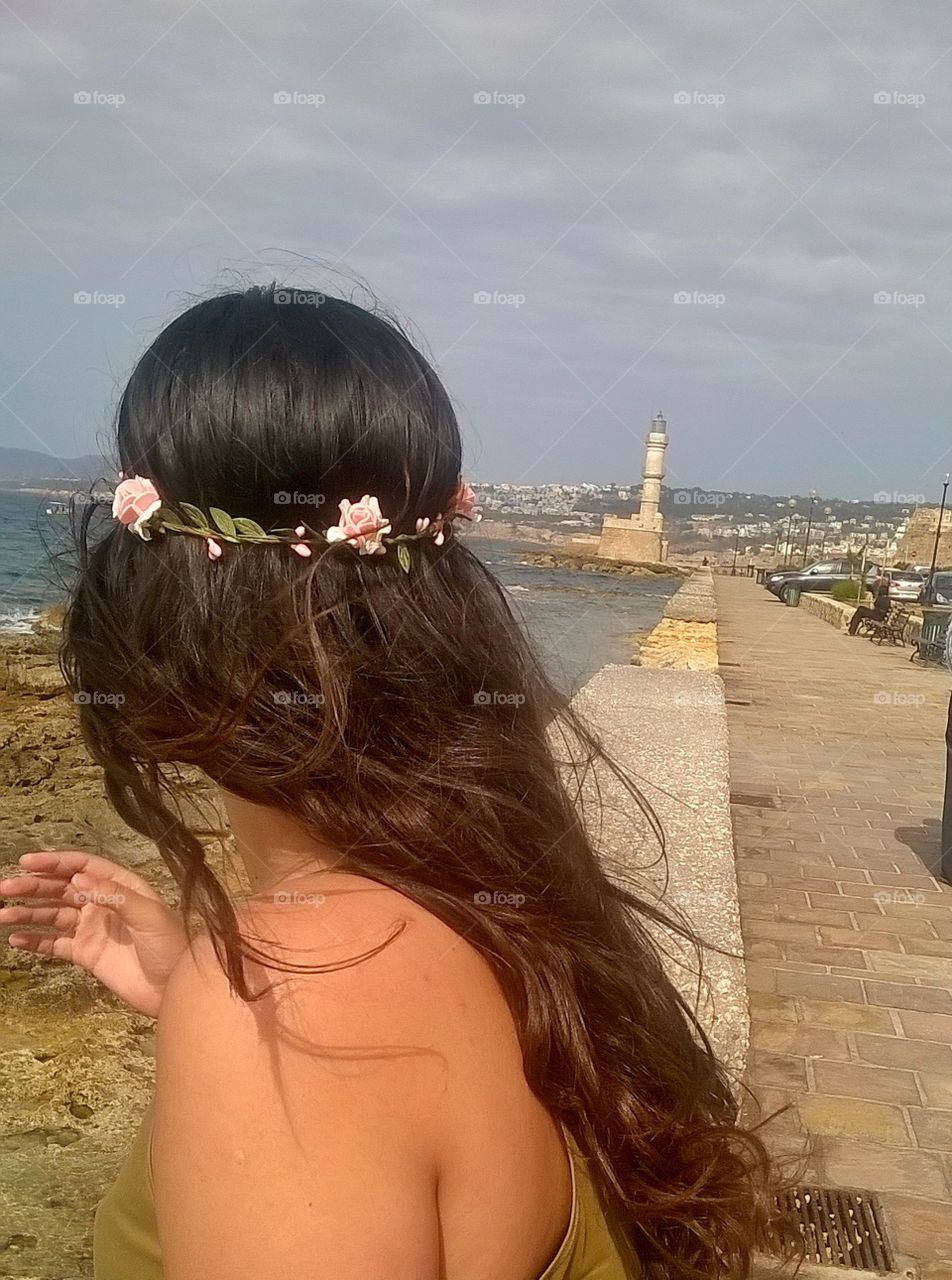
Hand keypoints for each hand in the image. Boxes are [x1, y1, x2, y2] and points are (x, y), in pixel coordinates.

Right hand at [0, 850, 189, 1016]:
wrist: (175, 987)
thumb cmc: (172, 945)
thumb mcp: (149, 915)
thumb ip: (115, 896)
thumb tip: (79, 880)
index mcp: (121, 887)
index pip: (83, 868)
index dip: (56, 862)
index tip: (27, 862)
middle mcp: (103, 904)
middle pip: (62, 889)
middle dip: (34, 887)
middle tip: (5, 888)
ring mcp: (93, 929)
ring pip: (54, 915)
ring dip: (29, 913)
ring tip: (2, 914)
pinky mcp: (87, 954)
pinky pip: (55, 944)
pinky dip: (36, 941)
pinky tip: (16, 939)